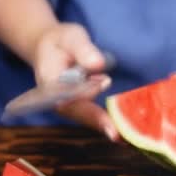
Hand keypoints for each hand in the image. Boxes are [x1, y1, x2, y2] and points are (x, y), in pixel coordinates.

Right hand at [32, 23, 119, 141]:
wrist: (51, 48)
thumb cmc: (61, 41)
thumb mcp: (71, 38)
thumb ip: (83, 49)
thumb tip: (98, 64)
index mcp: (50, 84)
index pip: (69, 95)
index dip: (87, 99)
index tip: (105, 94)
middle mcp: (58, 99)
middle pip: (79, 112)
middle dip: (98, 121)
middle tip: (117, 133)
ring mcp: (68, 105)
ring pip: (86, 117)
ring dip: (104, 126)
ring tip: (125, 137)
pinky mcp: (80, 106)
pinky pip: (92, 115)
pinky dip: (107, 121)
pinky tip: (125, 130)